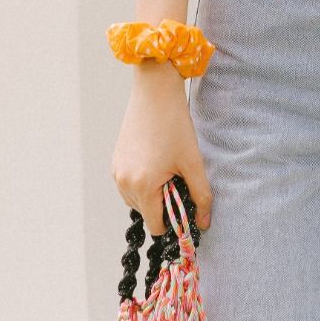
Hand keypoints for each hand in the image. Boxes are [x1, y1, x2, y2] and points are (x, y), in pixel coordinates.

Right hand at [110, 68, 213, 235]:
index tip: (184, 204)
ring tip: (165, 168)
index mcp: (143, 186)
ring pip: (136, 200)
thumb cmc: (175, 125)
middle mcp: (124, 183)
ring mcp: (116, 172)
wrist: (154, 93)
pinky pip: (128, 185)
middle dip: (163, 204)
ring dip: (151, 194)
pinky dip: (141, 182)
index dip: (174, 221)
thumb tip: (204, 223)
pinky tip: (155, 161)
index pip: (156, 226)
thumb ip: (201, 196)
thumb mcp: (193, 162)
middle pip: (146, 214)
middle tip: (176, 178)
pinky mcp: (115, 161)